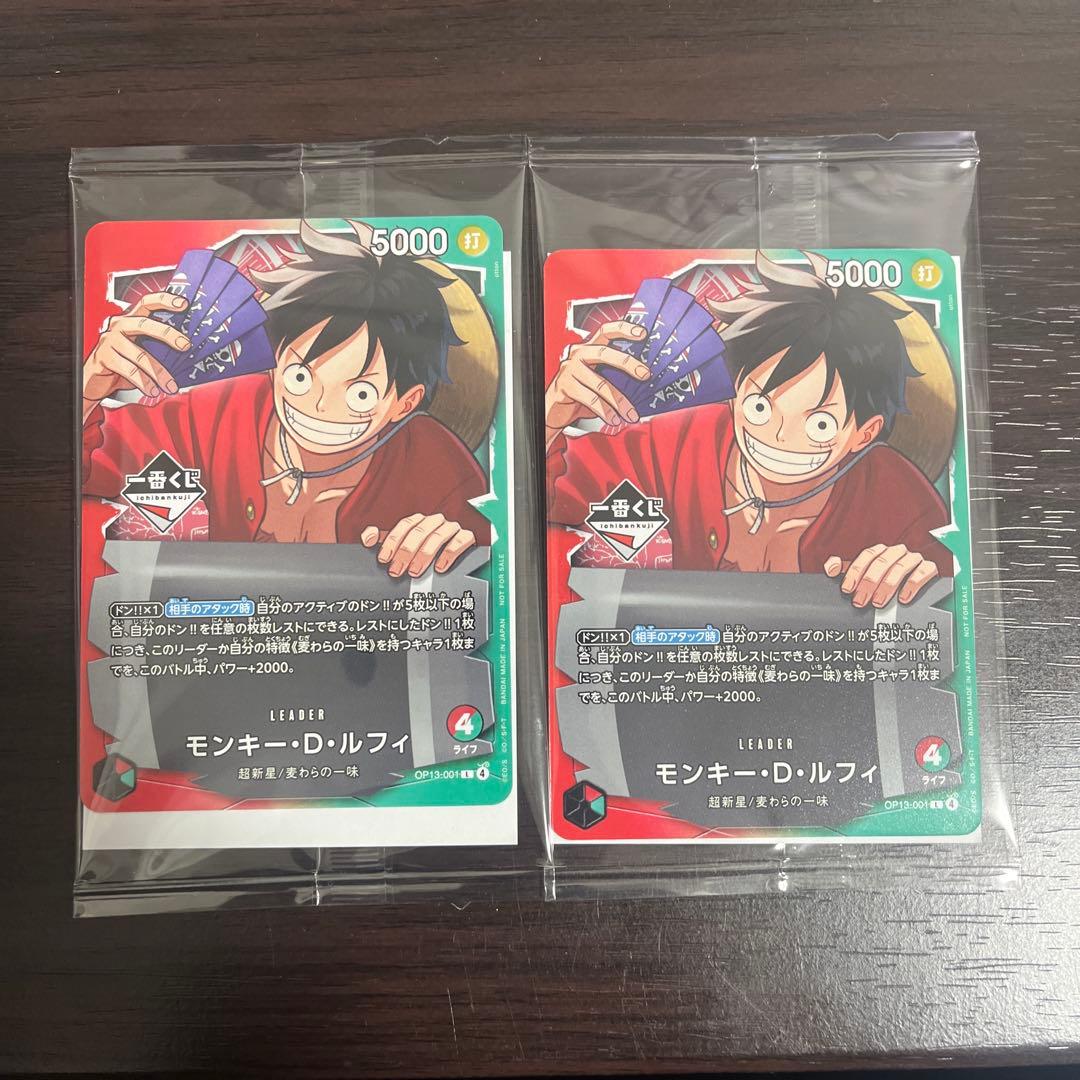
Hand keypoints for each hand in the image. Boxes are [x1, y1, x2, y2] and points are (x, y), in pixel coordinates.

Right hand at [83, 292, 191, 418]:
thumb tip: (187, 352)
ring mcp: (110, 340)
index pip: (147, 303)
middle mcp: (119, 325)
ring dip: (159, 373)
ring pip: (140, 355)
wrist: (95, 379)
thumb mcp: (141, 351)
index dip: (164, 300)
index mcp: (130, 320)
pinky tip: (153, 390)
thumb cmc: (123, 363)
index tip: (183, 303)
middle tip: (185, 345)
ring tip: (171, 386)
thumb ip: (158, 346)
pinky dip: (144, 383)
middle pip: (144, 324)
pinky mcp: (103, 357)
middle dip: (168, 334)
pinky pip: (129, 370)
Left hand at [361, 514, 475, 577]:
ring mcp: (451, 528)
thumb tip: (367, 537)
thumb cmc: (426, 549)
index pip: (404, 525)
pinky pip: (459, 541)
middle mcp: (435, 521)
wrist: (456, 553)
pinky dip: (449, 554)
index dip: (393, 541)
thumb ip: (383, 539)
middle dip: (406, 552)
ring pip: (438, 536)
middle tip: (397, 570)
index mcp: (420, 521)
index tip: (384, 558)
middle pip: (419, 531)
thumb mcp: (403, 544)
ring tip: (415, 571)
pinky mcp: (466, 536)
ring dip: (424, 554)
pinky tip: (440, 567)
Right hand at [544, 320, 651, 447]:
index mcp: (588, 348)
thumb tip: (643, 380)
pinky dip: (605, 412)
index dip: (623, 329)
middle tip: (645, 374)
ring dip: (620, 401)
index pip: (606, 331)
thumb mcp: (598, 380)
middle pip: (604, 353)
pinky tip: (613, 419)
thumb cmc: (579, 394)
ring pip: (600, 383)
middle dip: (627, 363)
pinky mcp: (565, 386)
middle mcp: (578, 354)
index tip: (642, 333)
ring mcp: (570, 369)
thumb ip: (614, 375)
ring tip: (630, 414)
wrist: (554, 410)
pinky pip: (590, 399)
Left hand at [824, 545, 938, 608]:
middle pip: (881, 563)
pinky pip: (922, 572)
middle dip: (868, 583)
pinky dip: (912, 585)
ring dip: (887, 586)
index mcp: (880, 551)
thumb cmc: (885, 578)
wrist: (916, 582)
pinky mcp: (928, 567)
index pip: (866, 556)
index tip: (848, 588)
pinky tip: (903, 598)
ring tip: (878, 602)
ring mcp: (913, 558)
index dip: (855, 572)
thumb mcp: (863, 573)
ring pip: (900, 568)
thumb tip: (830, 567)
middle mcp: (896, 552)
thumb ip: (844, 569)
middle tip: (860, 601)